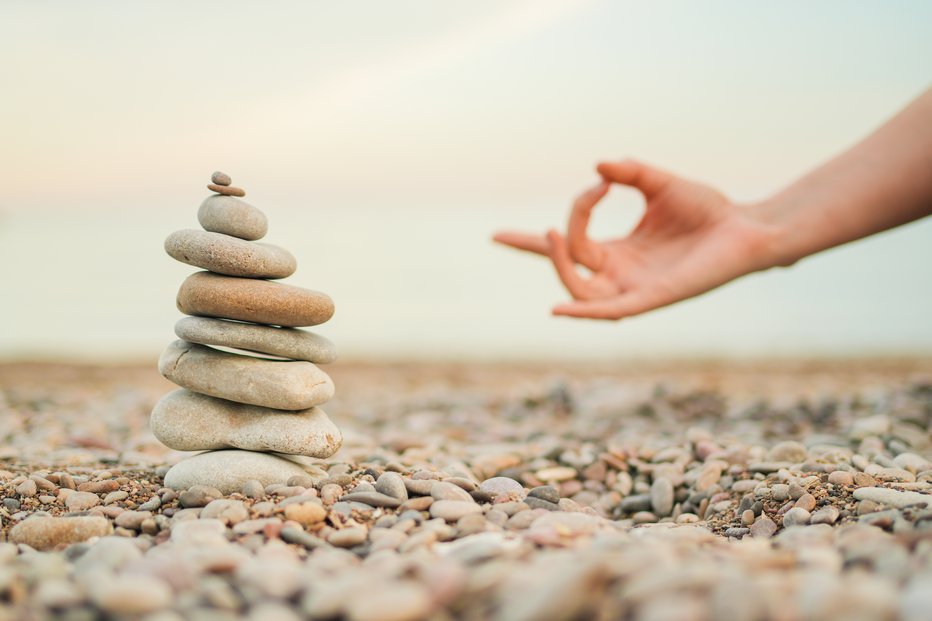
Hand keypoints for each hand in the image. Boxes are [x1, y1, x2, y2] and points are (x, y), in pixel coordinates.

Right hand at [493, 160, 778, 319]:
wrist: (748, 227)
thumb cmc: (709, 211)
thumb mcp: (660, 184)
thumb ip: (629, 173)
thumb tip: (599, 164)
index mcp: (617, 252)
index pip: (563, 249)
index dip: (525, 246)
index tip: (494, 236)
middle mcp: (619, 274)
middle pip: (568, 263)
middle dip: (554, 240)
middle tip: (577, 204)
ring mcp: (633, 288)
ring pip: (580, 289)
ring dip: (562, 263)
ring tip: (555, 229)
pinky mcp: (653, 298)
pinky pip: (610, 311)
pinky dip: (582, 312)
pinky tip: (557, 307)